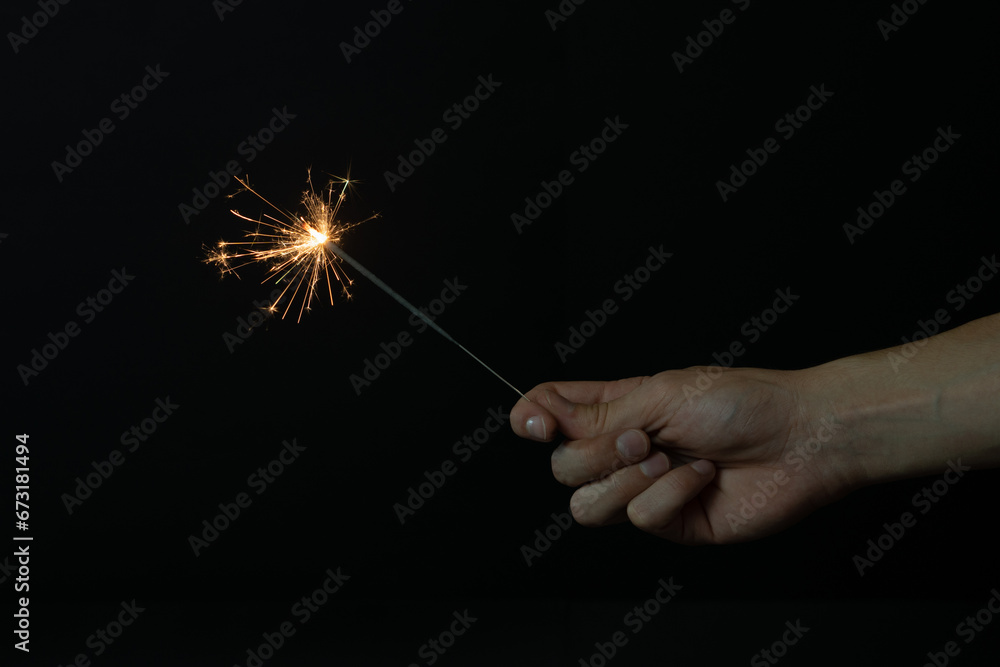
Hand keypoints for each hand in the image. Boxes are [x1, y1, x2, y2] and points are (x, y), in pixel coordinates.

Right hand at [511, 367, 857, 543]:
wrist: (800, 440)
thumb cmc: (739, 402)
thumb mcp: (657, 395)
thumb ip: (593, 416)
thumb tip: (536, 414)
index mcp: (615, 409)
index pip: (550, 413)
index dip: (530, 419)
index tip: (535, 424)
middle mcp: (623, 450)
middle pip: (562, 468)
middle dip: (597, 454)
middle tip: (644, 437)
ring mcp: (644, 489)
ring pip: (588, 505)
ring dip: (629, 480)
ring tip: (671, 459)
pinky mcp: (670, 523)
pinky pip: (639, 520)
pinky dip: (670, 495)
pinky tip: (702, 478)